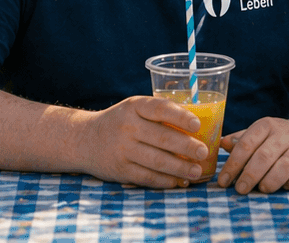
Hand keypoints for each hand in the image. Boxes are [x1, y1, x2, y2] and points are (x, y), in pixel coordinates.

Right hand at [76, 95, 207, 188]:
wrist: (83, 140)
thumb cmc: (121, 121)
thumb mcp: (136, 108)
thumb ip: (161, 112)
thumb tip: (200, 124)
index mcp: (135, 106)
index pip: (160, 109)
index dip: (180, 117)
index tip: (197, 125)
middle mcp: (127, 127)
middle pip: (162, 138)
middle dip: (187, 147)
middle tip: (204, 152)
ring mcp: (122, 150)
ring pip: (156, 161)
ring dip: (180, 168)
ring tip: (197, 171)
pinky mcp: (120, 170)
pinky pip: (146, 177)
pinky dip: (164, 181)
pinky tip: (178, 182)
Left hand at [218, 117, 288, 193]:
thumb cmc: (280, 139)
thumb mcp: (260, 134)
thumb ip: (241, 140)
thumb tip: (221, 144)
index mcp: (267, 126)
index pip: (246, 144)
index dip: (232, 164)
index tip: (223, 181)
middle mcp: (285, 135)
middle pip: (264, 156)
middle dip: (249, 175)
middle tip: (240, 190)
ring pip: (285, 166)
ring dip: (270, 181)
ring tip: (262, 189)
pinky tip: (285, 186)